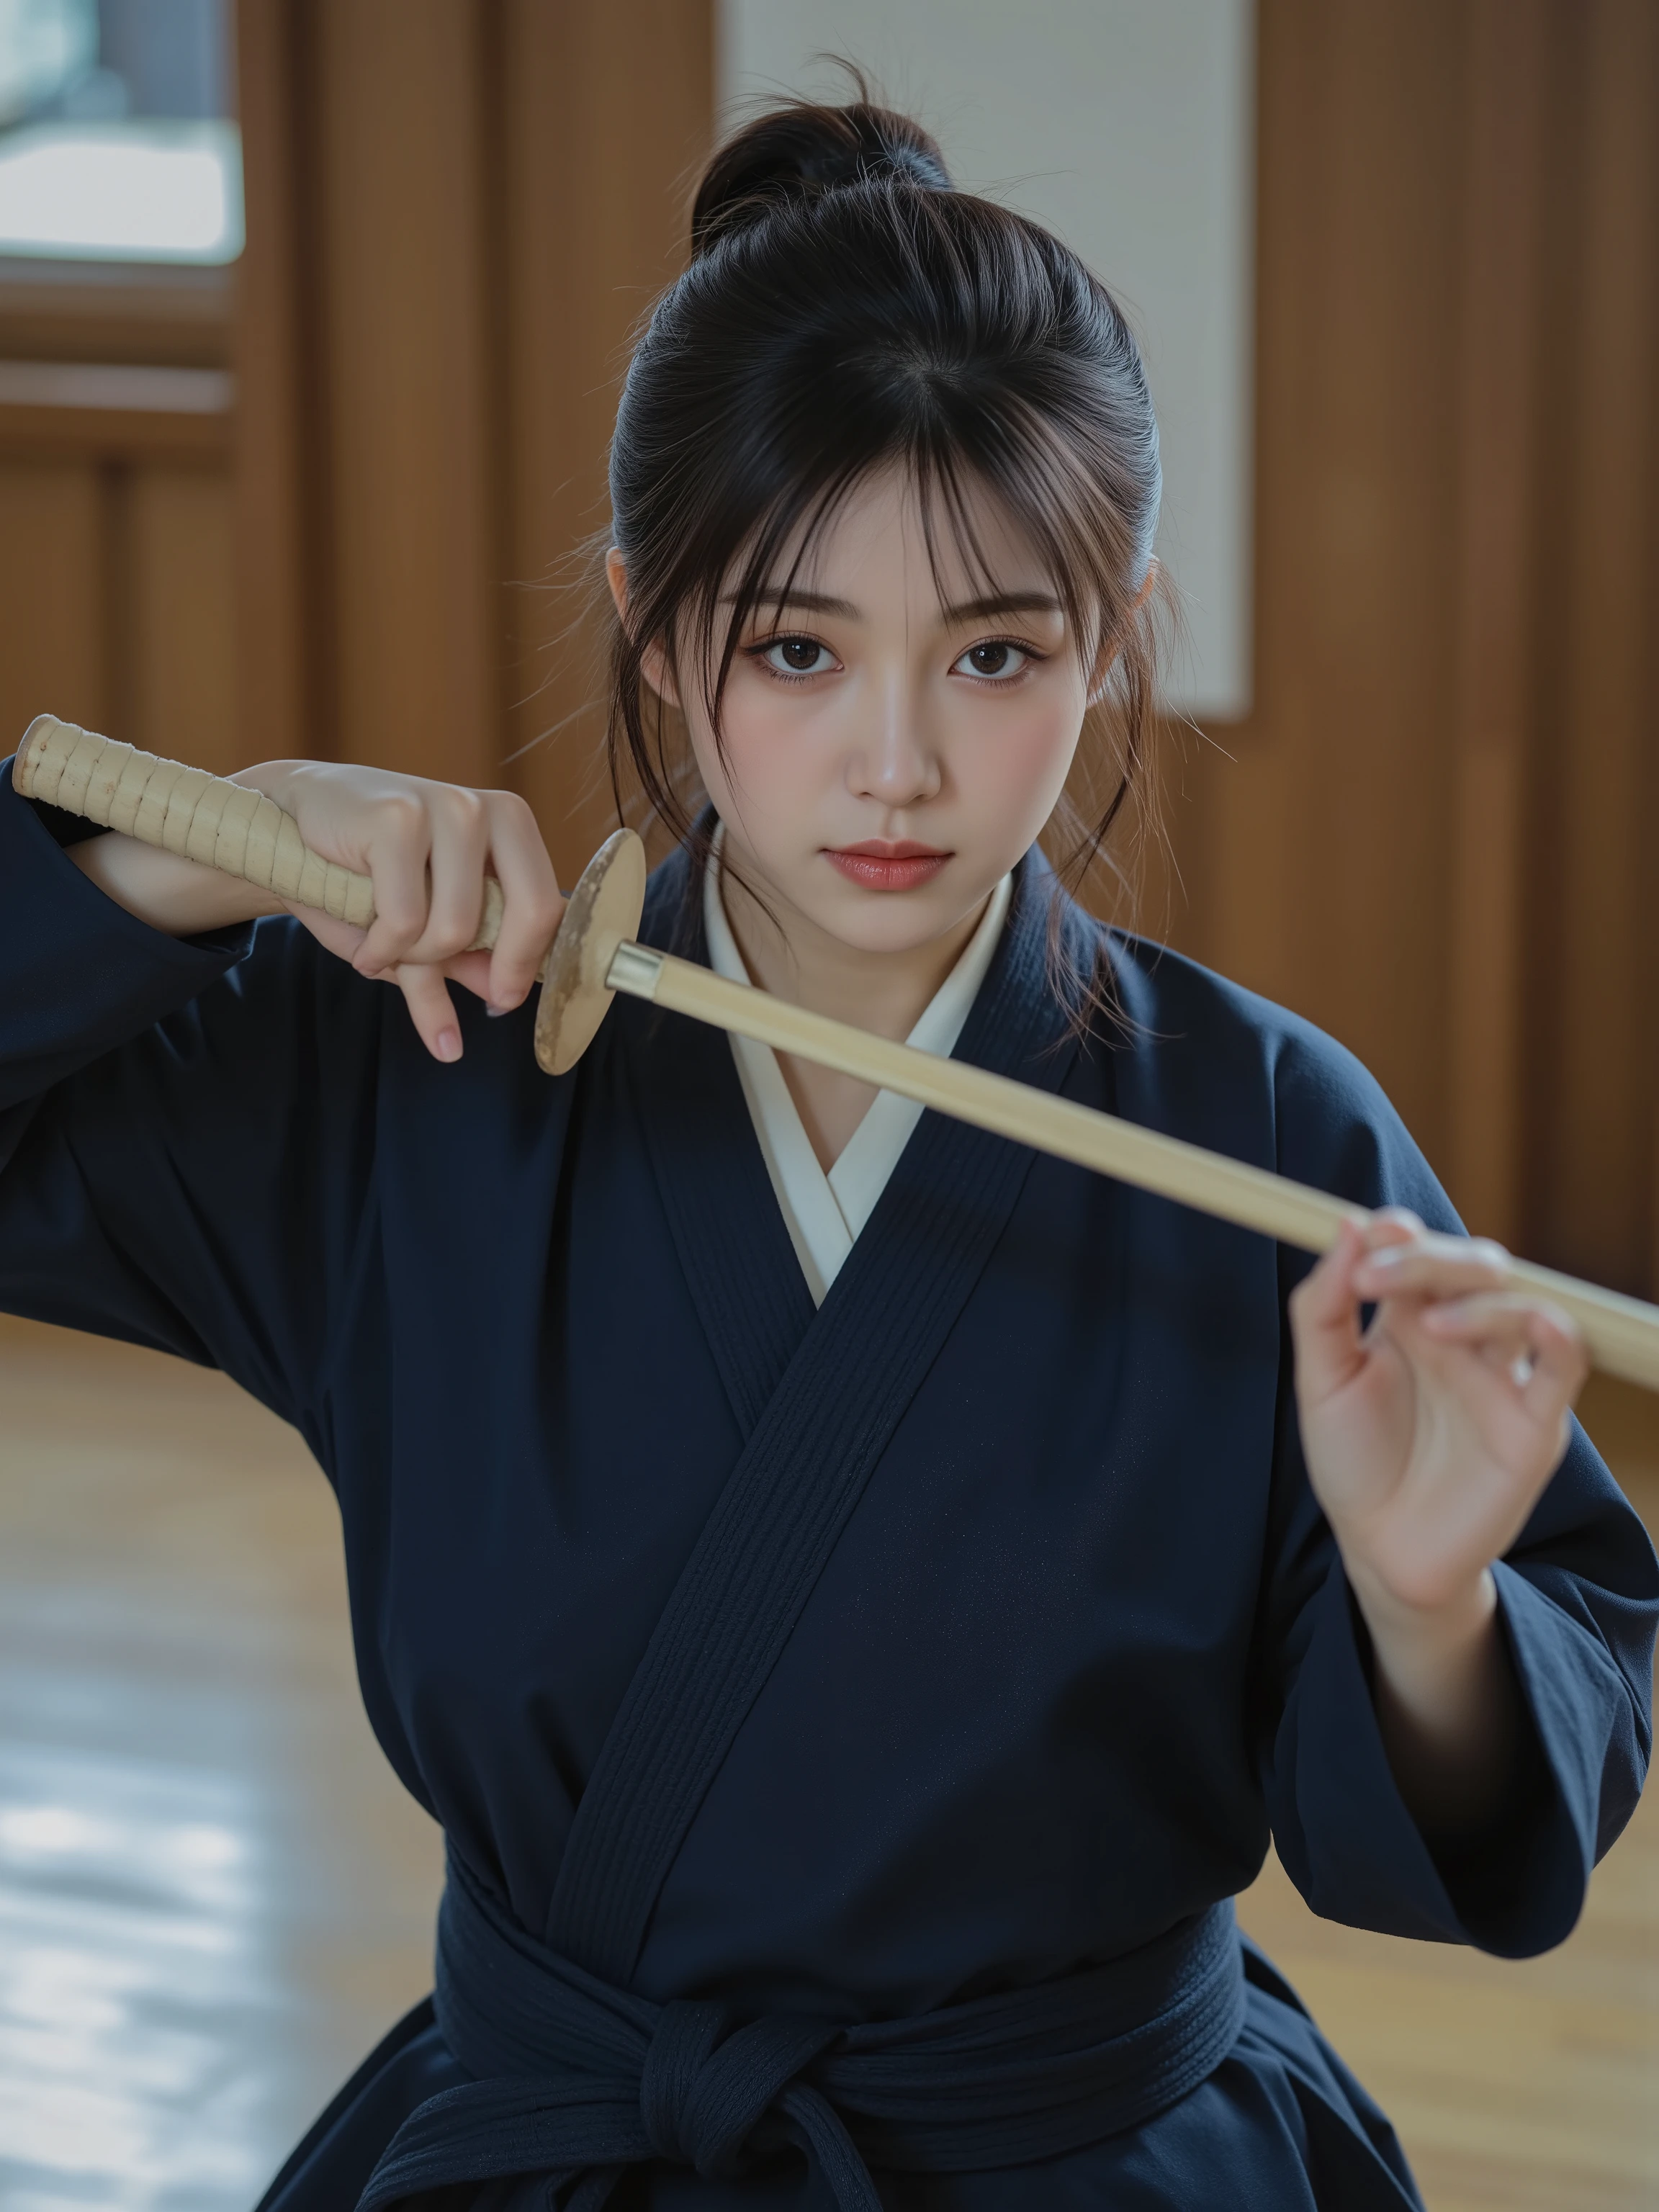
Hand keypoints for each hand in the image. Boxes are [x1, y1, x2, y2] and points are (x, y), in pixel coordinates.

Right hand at [243, 762, 562, 1062]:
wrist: (287, 819)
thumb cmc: (363, 873)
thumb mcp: (423, 927)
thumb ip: (463, 961)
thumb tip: (500, 1001)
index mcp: (511, 825)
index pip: (548, 906)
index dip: (529, 963)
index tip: (503, 1000)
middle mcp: (488, 810)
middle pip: (527, 914)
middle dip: (491, 968)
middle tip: (458, 989)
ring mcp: (446, 807)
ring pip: (457, 928)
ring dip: (413, 959)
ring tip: (384, 948)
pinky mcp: (399, 817)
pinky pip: (405, 919)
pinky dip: (380, 949)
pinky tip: (364, 944)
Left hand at [1289, 1212, 1587, 1834]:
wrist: (1381, 1551)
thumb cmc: (1352, 1463)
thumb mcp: (1320, 1381)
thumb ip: (1322, 1306)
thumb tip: (1346, 1224)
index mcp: (1406, 1319)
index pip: (1417, 1251)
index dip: (1398, 1233)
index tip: (1368, 1236)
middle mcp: (1460, 1338)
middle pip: (1469, 1265)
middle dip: (1429, 1257)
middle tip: (1377, 1277)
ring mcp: (1502, 1376)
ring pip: (1518, 1301)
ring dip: (1477, 1297)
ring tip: (1428, 1324)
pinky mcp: (1535, 1421)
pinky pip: (1564, 1361)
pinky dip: (1555, 1331)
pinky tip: (1531, 1319)